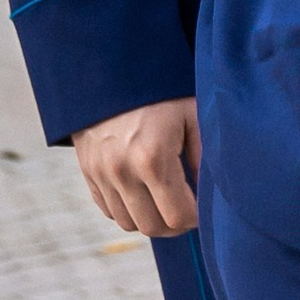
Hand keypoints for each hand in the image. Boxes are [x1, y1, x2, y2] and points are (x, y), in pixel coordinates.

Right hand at [72, 97, 200, 238]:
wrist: (110, 71)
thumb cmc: (161, 93)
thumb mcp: (193, 116)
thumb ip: (205, 158)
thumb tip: (211, 196)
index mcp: (152, 158)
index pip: (178, 217)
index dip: (196, 219)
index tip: (203, 207)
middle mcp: (122, 171)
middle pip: (153, 227)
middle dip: (175, 224)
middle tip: (187, 207)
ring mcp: (100, 173)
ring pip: (129, 223)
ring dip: (150, 218)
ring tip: (165, 198)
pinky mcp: (87, 172)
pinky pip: (109, 209)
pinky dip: (128, 208)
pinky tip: (143, 190)